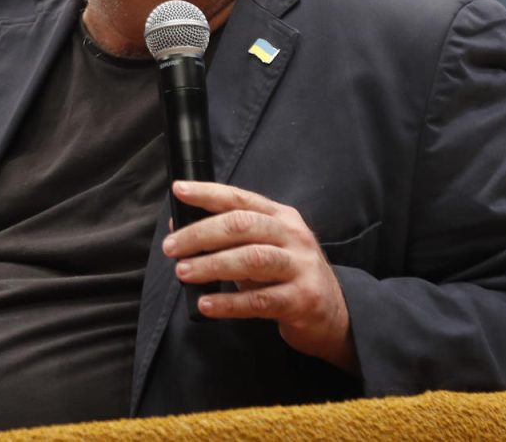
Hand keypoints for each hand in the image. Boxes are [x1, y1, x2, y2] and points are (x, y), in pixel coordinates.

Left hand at [163, 180, 357, 373]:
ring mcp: (301, 267)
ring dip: (212, 265)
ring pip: (251, 259)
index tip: (178, 190)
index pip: (240, 198)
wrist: (334, 315)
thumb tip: (178, 228)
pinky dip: (229, 302)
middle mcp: (293, 236)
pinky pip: (260, 300)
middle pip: (242, 225)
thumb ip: (226, 237)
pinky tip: (207, 303)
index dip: (207, 193)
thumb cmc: (286, 275)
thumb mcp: (261, 248)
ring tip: (183, 272)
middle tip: (171, 248)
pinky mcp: (303, 300)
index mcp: (281, 217)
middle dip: (201, 234)